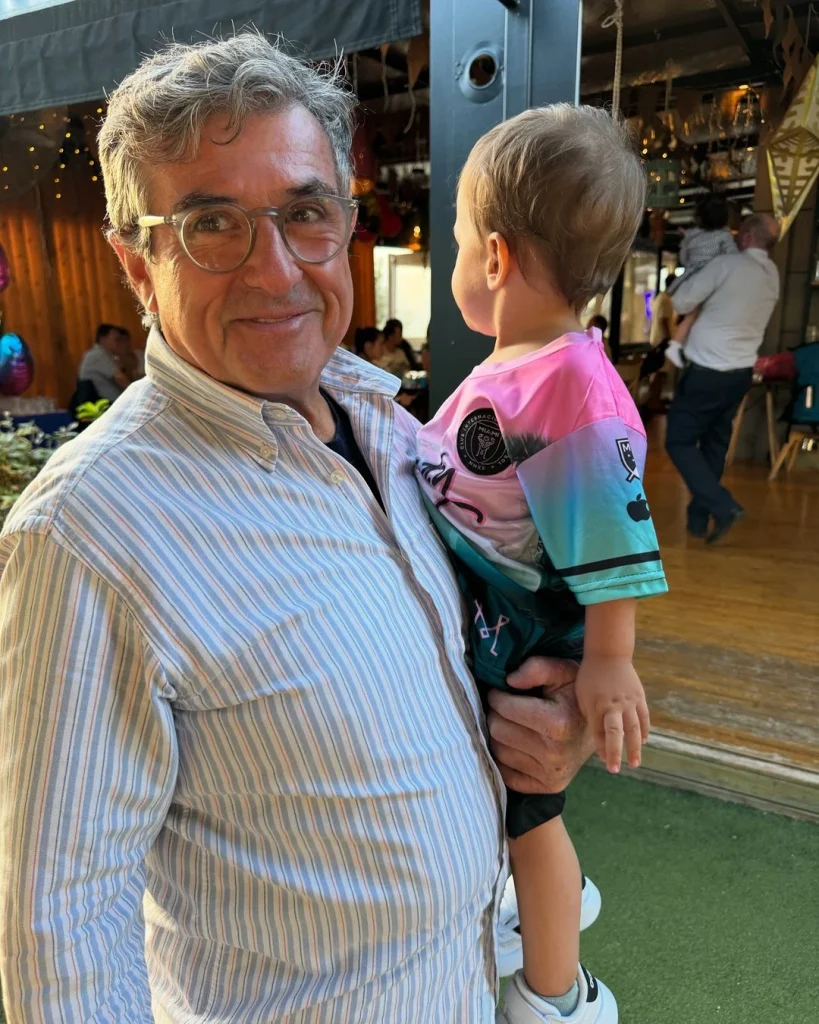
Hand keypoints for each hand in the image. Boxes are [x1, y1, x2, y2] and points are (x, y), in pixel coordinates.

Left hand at [485, 657, 594, 793]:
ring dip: (499, 734)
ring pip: (498, 751)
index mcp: (558, 724)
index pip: (505, 708)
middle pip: (498, 730)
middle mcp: (554, 753)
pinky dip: (505, 757)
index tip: (500, 691)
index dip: (497, 696)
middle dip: (496, 714)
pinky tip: (516, 744)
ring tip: (512, 724)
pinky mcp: (545, 786)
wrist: (603, 729)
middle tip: (504, 707)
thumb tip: (509, 681)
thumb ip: (536, 668)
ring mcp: (550, 774)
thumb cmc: (575, 696)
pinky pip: (505, 773)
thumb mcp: (563, 671)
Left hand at [575, 656, 649, 773]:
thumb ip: (590, 717)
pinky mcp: (639, 697)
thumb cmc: (590, 677)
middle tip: (616, 769)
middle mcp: (613, 705)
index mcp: (596, 705)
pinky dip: (644, 731)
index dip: (602, 750)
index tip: (606, 764)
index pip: (599, 733)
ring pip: (634, 728)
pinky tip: (643, 742)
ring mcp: (628, 701)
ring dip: (634, 747)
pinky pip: (643, 717)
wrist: (608, 654)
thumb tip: (598, 739)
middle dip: (615, 752)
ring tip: (635, 763)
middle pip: (616, 733)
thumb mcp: (582, 696)